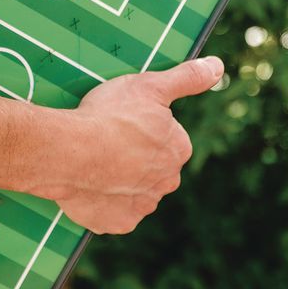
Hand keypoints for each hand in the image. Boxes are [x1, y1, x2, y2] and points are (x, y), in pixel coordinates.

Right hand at [38, 57, 223, 233]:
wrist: (71, 151)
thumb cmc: (109, 115)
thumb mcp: (149, 85)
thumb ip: (186, 78)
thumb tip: (217, 66)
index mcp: (178, 149)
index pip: (166, 137)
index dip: (141, 126)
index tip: (121, 119)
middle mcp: (166, 182)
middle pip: (151, 166)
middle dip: (133, 156)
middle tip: (106, 140)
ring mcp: (141, 206)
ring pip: (132, 190)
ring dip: (118, 179)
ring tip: (93, 160)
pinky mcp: (117, 222)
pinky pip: (111, 211)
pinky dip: (101, 201)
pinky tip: (87, 183)